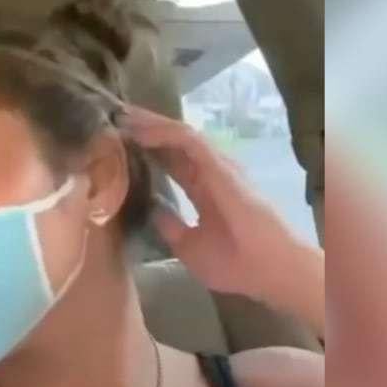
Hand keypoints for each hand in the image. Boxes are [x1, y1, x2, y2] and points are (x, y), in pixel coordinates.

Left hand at [118, 104, 323, 336]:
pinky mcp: (218, 164)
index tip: (121, 141)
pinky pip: (187, 140)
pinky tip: (140, 129)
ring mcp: (216, 166)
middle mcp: (210, 172)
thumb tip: (154, 209)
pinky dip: (162, 132)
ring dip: (150, 124)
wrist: (269, 271)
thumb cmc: (237, 264)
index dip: (149, 149)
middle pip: (173, 142)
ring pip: (178, 134)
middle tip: (117, 115)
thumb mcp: (190, 248)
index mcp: (205, 191)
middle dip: (145, 128)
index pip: (173, 162)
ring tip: (122, 115)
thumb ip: (172, 227)